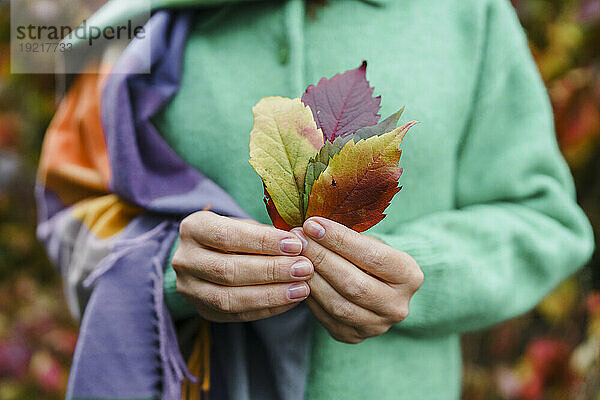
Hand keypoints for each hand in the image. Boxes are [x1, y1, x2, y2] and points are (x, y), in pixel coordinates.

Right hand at [172, 211, 313, 321]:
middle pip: (228, 270)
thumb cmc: (233, 235)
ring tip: (301, 288)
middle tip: (303, 268)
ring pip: (229, 298)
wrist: (207, 256)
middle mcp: (184, 260)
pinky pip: (237, 315)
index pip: (227, 236)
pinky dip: (268, 309)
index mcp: (192, 229)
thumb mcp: (244, 224)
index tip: (295, 245)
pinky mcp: (202, 311)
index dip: (263, 241)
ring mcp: (189, 289)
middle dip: (271, 271)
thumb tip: (299, 244)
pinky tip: (291, 301)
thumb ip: (266, 234)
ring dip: (271, 295)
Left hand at [291, 217, 422, 343]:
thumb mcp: (368, 241)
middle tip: (298, 240)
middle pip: (354, 284)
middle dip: (321, 258)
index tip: (313, 224)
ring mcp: (377, 326)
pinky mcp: (354, 336)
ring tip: (295, 257)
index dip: (339, 240)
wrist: (375, 286)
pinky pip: (326, 318)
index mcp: (409, 276)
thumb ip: (346, 236)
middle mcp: (397, 306)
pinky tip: (298, 278)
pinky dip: (309, 296)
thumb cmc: (369, 256)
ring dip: (311, 278)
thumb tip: (310, 227)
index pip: (373, 257)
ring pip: (338, 305)